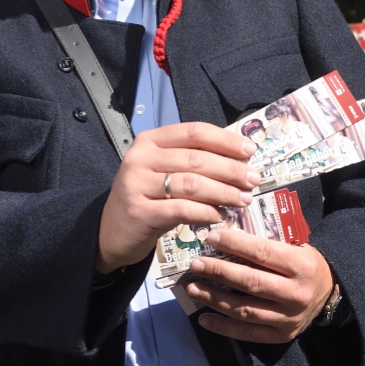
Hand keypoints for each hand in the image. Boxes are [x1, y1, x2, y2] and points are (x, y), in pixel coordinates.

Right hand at [96, 123, 259, 272]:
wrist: (111, 233)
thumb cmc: (147, 197)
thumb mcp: (163, 171)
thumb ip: (192, 160)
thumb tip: (239, 159)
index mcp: (150, 140)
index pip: (194, 132)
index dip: (225, 140)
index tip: (249, 151)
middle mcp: (140, 158)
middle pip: (196, 158)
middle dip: (231, 169)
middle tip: (253, 179)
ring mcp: (137, 184)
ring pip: (192, 184)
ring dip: (224, 192)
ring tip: (243, 199)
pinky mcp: (139, 212)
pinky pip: (182, 209)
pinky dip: (206, 212)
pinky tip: (220, 215)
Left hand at [184, 229, 332, 342]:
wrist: (329, 293)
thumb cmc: (305, 262)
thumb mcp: (295, 245)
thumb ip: (268, 241)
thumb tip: (229, 233)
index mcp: (300, 265)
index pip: (262, 253)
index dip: (235, 245)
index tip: (212, 239)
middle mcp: (295, 294)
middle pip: (250, 282)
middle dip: (219, 272)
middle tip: (196, 265)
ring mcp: (288, 318)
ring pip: (245, 309)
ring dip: (215, 299)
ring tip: (193, 288)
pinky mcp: (281, 335)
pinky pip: (248, 333)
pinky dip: (224, 327)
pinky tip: (204, 318)